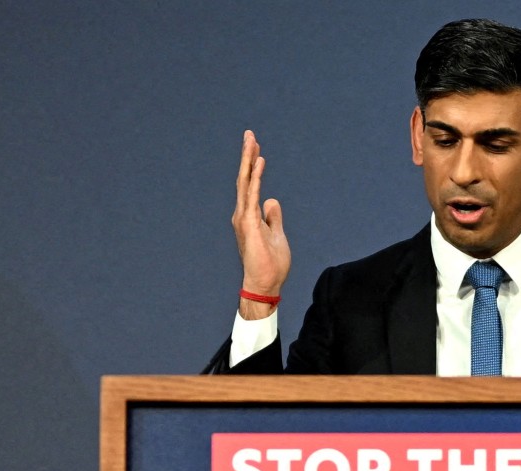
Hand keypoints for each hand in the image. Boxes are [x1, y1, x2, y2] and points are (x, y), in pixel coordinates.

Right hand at [231, 130, 290, 318]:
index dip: (254, 167)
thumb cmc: (271, 264)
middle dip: (247, 156)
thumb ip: (273, 217)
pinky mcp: (249, 224)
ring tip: (251, 141)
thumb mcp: (277, 234)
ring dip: (248, 161)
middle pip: (244, 179)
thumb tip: (271, 201)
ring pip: (245, 183)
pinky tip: (258, 163)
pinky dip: (255, 178)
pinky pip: (252, 196)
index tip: (257, 150)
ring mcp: (244, 219)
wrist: (265, 284)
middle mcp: (243, 215)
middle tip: (250, 135)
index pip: (251, 186)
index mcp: (250, 217)